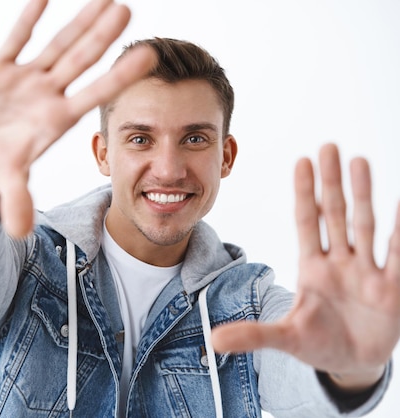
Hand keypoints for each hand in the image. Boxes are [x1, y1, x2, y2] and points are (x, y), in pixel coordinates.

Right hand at [0, 0, 153, 236]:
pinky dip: (29, 18)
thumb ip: (17, 199)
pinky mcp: (0, 67)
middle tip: (128, 9)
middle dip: (101, 36)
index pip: (93, 94)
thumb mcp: (6, 180)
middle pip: (81, 60)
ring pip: (58, 44)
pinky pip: (17, 37)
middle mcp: (48, 94)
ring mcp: (27, 78)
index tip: (148, 57)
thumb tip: (19, 233)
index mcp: (56, 119)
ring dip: (78, 22)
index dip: (118, 76)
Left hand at [212, 143, 399, 390]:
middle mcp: (340, 263)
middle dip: (331, 182)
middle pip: (335, 214)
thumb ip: (253, 335)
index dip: (304, 193)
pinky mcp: (392, 290)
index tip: (301, 161)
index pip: (307, 222)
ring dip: (363, 195)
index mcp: (312, 268)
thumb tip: (213, 340)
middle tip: (328, 145)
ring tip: (359, 161)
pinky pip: (398, 255)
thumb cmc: (318, 343)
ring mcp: (367, 273)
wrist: (352, 364)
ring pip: (365, 226)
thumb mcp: (284, 338)